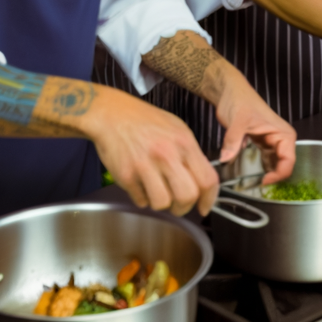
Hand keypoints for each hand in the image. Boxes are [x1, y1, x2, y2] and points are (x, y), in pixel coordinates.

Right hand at [88, 89, 219, 217]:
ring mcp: (145, 166)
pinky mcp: (126, 176)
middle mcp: (167, 154)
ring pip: (163, 203)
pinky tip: (141, 184)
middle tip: (177, 203)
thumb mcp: (176, 128)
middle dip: (184, 206)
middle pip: (188, 196)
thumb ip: (190, 153)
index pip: (207, 179)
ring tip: (156, 191)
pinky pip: (141, 201)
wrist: (112, 114)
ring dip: (161, 203)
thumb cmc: (145, 121)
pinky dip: (142, 198)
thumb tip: (201, 181)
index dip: (209, 199)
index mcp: (184, 142)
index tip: (204, 207)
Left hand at [214, 69, 296, 185]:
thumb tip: (227, 159)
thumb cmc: (239, 99)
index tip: (263, 182)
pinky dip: (257, 170)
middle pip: (282, 167)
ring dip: (264, 175)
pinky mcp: (260, 144)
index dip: (278, 175)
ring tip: (251, 183)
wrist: (229, 91)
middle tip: (256, 185)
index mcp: (283, 133)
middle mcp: (280, 139)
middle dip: (271, 177)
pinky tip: (247, 175)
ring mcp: (270, 142)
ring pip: (273, 166)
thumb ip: (233, 141)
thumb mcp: (237, 120)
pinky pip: (263, 162)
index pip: (288, 162)